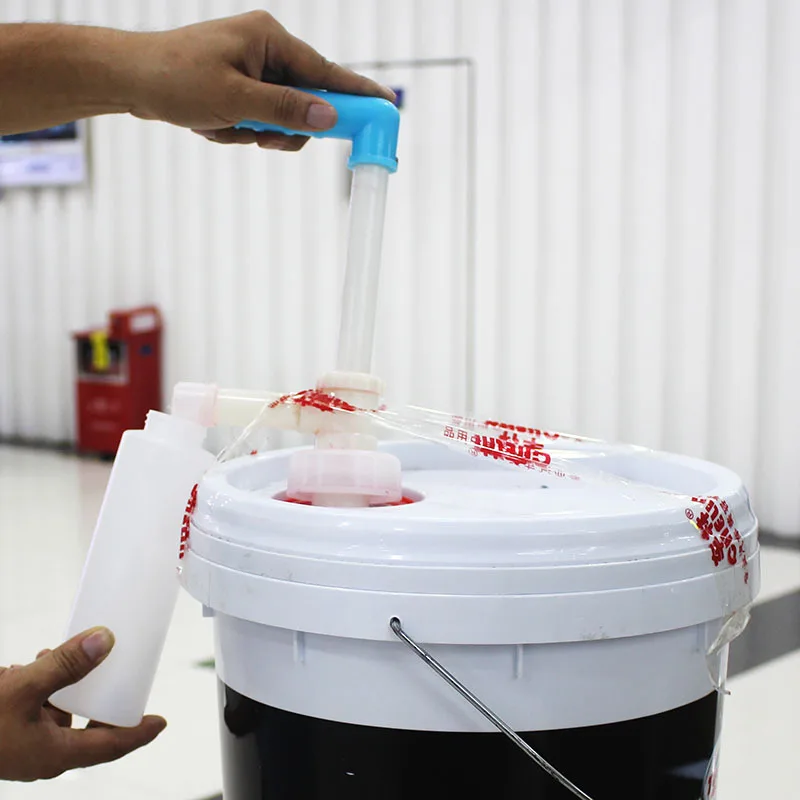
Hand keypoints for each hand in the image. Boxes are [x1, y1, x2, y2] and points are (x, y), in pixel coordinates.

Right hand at [0, 627, 165, 780]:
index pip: (112, 745)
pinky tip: (26, 667)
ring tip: (51, 656)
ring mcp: (25, 746)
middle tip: (113, 670)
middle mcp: (44, 754)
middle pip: (89, 728)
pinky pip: (37, 710)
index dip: (139, 733)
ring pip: (61, 713)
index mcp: (55, 755)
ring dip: (64, 685)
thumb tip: (106, 640)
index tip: (161, 722)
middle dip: (99, 696)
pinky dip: (40, 687)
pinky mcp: (9, 734)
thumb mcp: (23, 689)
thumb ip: (65, 665)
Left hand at [124, 10, 394, 150]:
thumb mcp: (236, 99)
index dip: (356, 92)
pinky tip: (214, 124)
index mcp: (270, 39)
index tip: (386, 106)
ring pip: (282, 116)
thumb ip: (286, 109)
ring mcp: (253, 69)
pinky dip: (240, 130)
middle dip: (285, 125)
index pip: (326, 71)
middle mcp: (266, 51)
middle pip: (305, 100)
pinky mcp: (241, 87)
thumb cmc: (175, 78)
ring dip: (257, 131)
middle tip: (263, 136)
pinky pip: (259, 120)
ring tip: (225, 126)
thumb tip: (329, 116)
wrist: (130, 80)